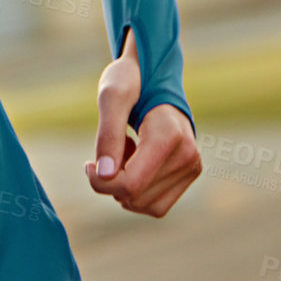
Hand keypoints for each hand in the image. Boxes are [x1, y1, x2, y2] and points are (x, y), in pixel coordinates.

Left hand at [83, 27, 201, 216]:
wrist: (155, 74)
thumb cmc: (131, 80)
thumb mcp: (111, 96)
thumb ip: (108, 135)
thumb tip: (104, 175)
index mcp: (169, 134)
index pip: (130, 184)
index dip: (101, 182)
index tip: (88, 164)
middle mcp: (188, 154)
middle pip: (136, 197)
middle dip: (112, 181)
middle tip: (110, 148)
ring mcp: (192, 166)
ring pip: (145, 205)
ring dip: (125, 185)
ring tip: (126, 151)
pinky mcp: (190, 174)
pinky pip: (156, 204)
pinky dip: (139, 190)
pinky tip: (136, 161)